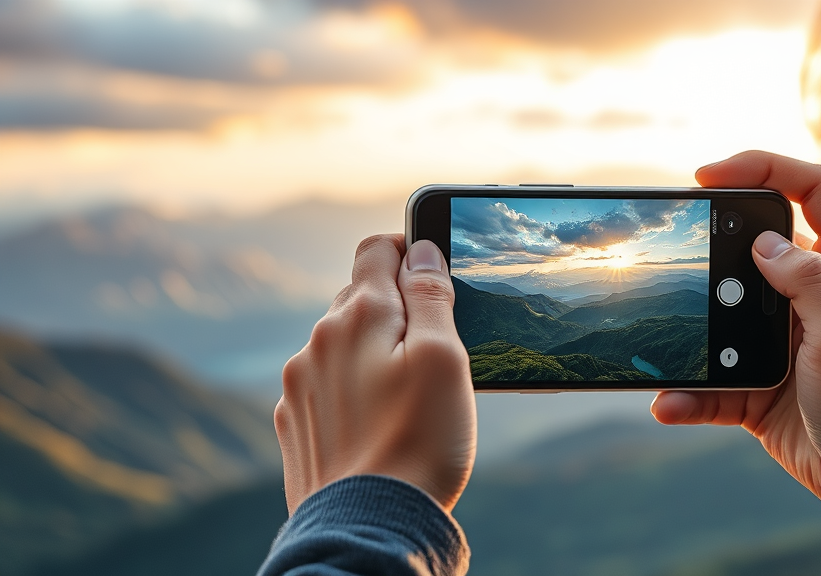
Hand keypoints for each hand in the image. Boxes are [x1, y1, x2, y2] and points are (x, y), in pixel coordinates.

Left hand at [275, 236, 475, 514]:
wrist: (370, 528)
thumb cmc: (419, 443)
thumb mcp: (444, 359)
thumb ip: (431, 296)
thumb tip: (422, 251)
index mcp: (358, 316)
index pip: (376, 250)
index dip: (408, 247)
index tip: (431, 268)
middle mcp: (318, 341)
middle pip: (358, 296)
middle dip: (394, 307)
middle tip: (432, 343)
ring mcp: (298, 384)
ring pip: (339, 343)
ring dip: (370, 351)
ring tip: (405, 395)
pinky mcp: (292, 423)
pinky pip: (323, 385)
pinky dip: (349, 389)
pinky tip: (376, 422)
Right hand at [651, 151, 820, 528]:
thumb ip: (808, 282)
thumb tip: (762, 243)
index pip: (810, 191)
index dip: (763, 168)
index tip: (709, 176)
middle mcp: (807, 296)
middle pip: (748, 248)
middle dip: (710, 252)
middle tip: (678, 258)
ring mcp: (775, 339)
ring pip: (717, 315)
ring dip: (690, 334)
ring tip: (670, 347)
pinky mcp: (750, 383)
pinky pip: (707, 380)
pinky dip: (686, 393)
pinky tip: (670, 402)